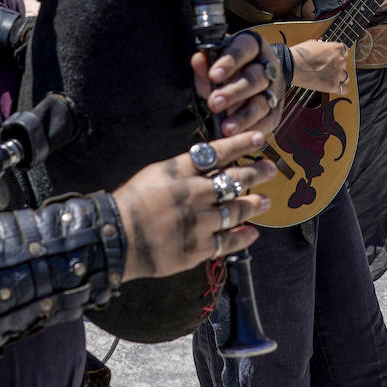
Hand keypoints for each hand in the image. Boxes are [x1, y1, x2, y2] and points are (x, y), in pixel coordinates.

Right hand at [113, 131, 275, 280]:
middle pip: (234, 179)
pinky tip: (252, 233)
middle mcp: (194, 192)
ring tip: (265, 201)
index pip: (218, 152)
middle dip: (256, 173)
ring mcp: (199, 221)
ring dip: (254, 204)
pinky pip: (228, 241)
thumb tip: (207, 164)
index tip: (258, 139)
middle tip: (270, 169)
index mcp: (180, 170)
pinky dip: (243, 237)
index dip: (241, 144)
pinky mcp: (198, 247)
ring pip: (237, 210)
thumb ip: (183, 170)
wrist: (116, 237)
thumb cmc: (131, 203)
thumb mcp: (155, 174)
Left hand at [191, 31, 281, 135]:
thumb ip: (206, 62)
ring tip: (227, 128)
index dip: (229, 63)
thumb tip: (198, 60)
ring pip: (262, 103)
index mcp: (253, 46)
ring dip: (244, 117)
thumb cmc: (231, 66)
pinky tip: (241, 138)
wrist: (260, 73)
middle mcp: (267, 66)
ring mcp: (274, 89)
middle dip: (234, 92)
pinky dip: (254, 130)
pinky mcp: (276, 110)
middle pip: (254, 78)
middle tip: (215, 104)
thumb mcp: (217, 59)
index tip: (213, 76)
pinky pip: (268, 121)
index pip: (242, 50)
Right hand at [290, 39, 348, 92]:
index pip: (344, 51)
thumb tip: (324, 50)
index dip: (337, 55)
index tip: (333, 58)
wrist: (291, 66)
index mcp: (335, 48)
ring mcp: (337, 74)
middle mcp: (339, 60)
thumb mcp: (313, 44)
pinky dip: (340, 89)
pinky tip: (333, 86)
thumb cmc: (299, 55)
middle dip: (336, 66)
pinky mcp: (333, 85)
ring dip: (337, 77)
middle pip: (344, 64)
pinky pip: (344, 89)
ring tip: (327, 77)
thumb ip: (324, 48)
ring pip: (344, 77)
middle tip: (326, 68)